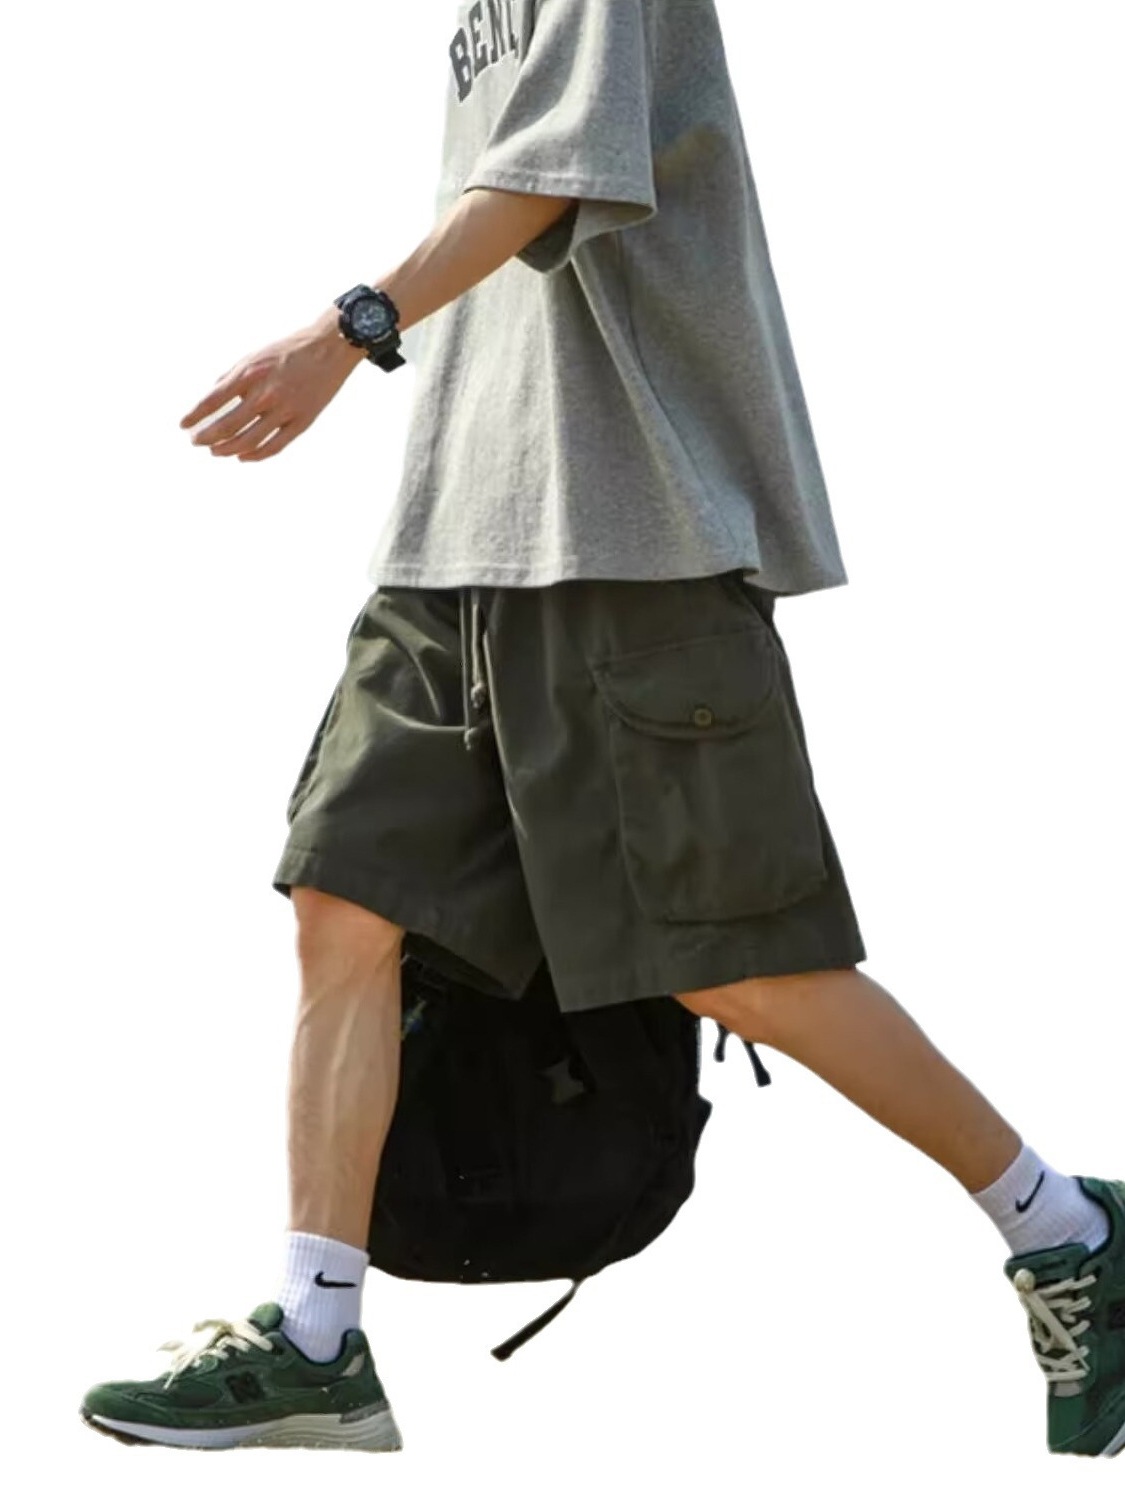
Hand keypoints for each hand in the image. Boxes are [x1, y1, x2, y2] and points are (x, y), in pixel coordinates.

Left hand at [180, 309, 365, 462]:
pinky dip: (254, 455)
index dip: (194, 416)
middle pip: (226, 426)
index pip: (212, 401)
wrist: (329, 348)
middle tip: (195, 441)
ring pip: (248, 441)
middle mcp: (265, 394)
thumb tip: (213, 397)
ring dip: (226, 449)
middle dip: (205, 436)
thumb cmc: (288, 350)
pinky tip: (242, 456)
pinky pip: (273, 446)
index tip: (183, 425)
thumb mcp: (255, 355)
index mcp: (249, 374)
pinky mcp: (301, 422)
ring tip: (215, 451)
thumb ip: (233, 377)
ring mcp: (284, 410)